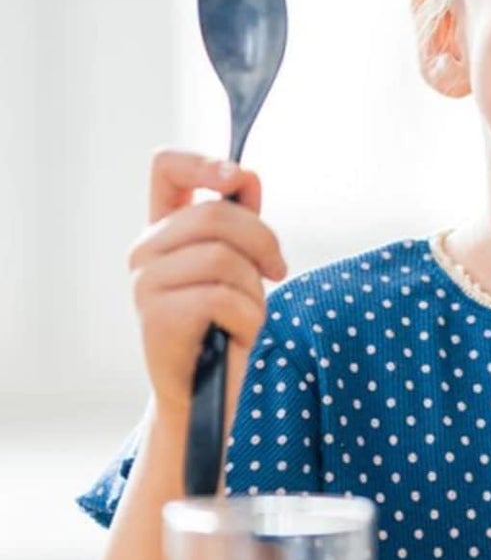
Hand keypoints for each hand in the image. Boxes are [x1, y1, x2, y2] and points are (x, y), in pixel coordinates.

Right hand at [128, 149, 287, 421]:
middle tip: (276, 272)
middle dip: (263, 242)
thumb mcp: (241, 268)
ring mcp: (145, 283)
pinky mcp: (156, 316)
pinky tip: (236, 335)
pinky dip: (248, 319)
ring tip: (245, 315)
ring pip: (225, 258)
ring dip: (254, 291)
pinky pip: (224, 298)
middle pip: (216, 216)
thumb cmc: (226, 328)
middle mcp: (146, 251)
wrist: (209, 396)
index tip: (238, 178)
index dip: (205, 163)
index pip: (166, 168)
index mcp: (164, 231)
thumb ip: (241, 223)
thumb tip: (246, 177)